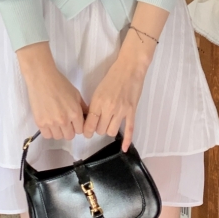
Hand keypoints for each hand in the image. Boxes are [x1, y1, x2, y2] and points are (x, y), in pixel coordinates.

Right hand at [17, 43, 86, 140]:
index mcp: (75, 113)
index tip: (74, 122)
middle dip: (69, 130)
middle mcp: (64, 120)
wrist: (42, 78)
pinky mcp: (40, 123)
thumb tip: (87, 116)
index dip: (77, 126)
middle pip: (69, 136)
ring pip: (58, 137)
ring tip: (56, 121)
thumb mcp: (76, 94)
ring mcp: (51, 123)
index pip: (80, 130)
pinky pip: (47, 135)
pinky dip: (48, 131)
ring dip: (58, 131)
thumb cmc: (60, 83)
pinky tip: (48, 122)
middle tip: (65, 122)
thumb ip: (82, 107)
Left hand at [82, 36, 151, 151]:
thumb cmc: (112, 76)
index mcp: (98, 102)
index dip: (86, 131)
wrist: (130, 68)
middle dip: (98, 129)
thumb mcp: (98, 90)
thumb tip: (89, 119)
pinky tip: (125, 149)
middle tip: (99, 123)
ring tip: (109, 123)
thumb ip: (94, 105)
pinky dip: (127, 141)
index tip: (86, 132)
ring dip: (109, 130)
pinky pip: (130, 130)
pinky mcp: (132, 112)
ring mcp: (122, 111)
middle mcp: (109, 108)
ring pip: (112, 132)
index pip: (89, 125)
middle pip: (100, 130)